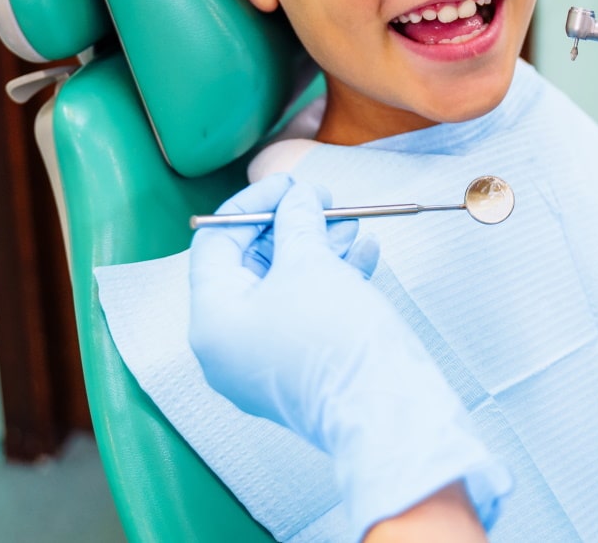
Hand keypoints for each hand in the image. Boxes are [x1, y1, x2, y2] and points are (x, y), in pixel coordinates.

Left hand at [188, 174, 508, 538]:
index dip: (252, 204)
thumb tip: (296, 198)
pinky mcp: (297, 371)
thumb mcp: (310, 264)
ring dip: (317, 247)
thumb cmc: (336, 339)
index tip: (290, 184)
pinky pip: (305, 313)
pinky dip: (331, 279)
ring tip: (352, 222)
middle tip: (323, 198)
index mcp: (212, 321)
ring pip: (283, 287)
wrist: (385, 413)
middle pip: (250, 265)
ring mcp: (262, 362)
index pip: (215, 244)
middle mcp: (228, 346)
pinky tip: (363, 253)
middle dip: (291, 226)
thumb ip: (296, 222)